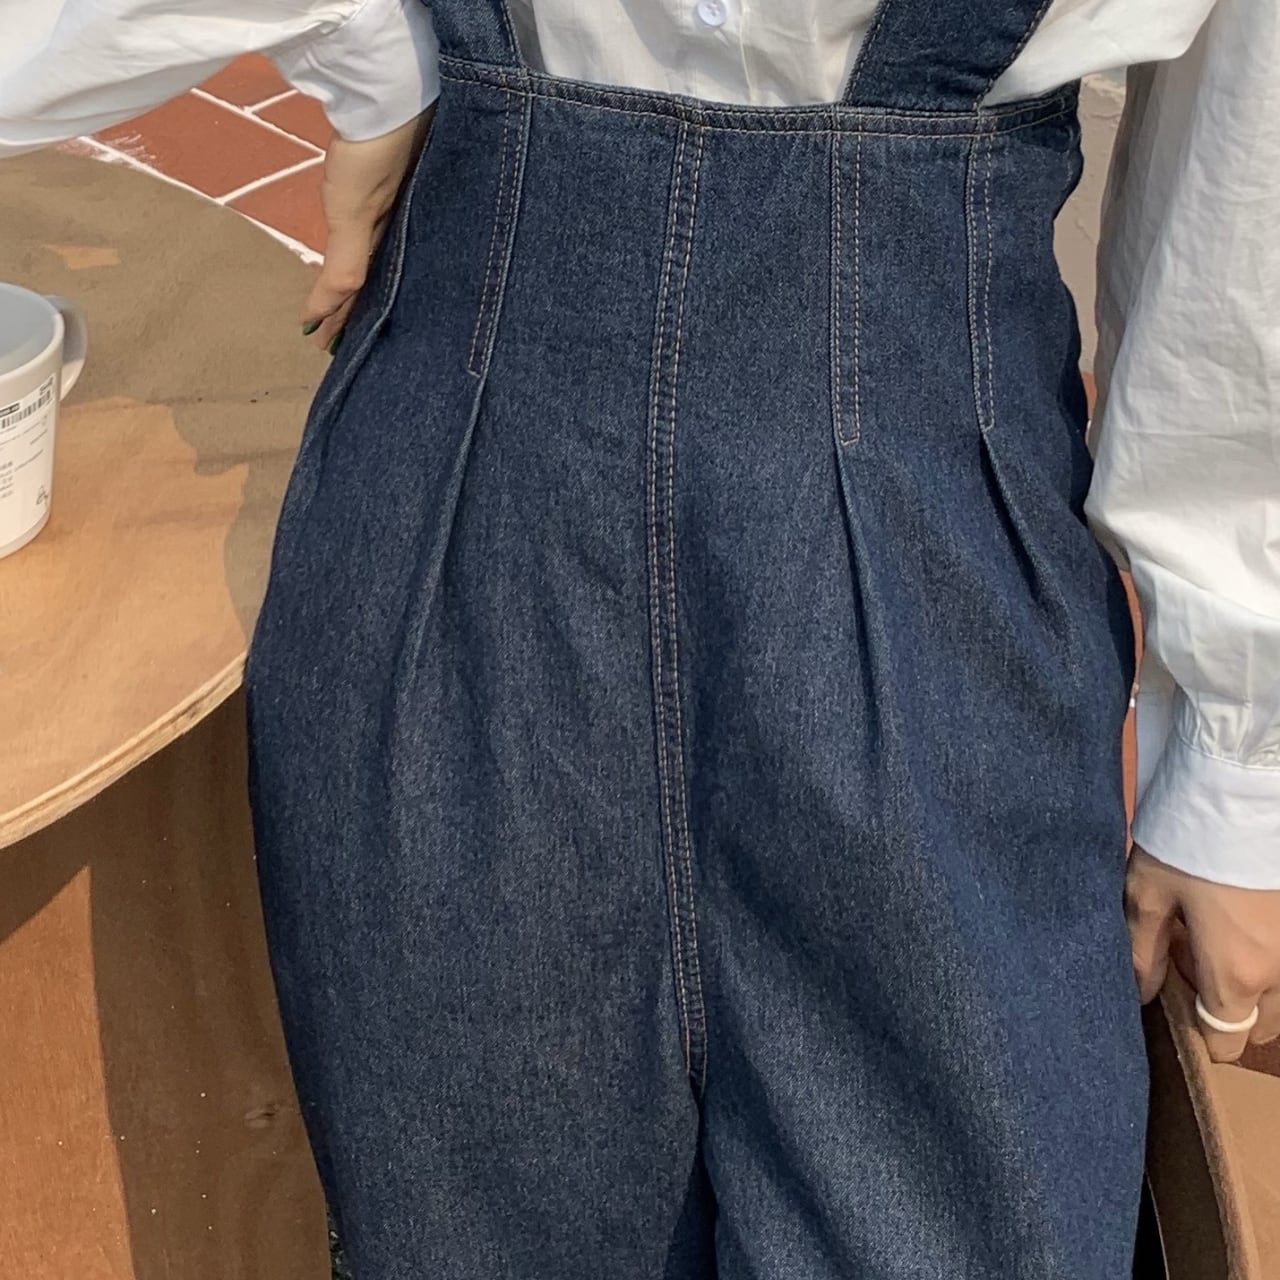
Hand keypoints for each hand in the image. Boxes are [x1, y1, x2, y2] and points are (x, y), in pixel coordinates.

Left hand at [302, 107, 434, 352]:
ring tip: (341, 300)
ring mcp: (391, 202)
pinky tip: (359, 242)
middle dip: (351, 307)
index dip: (342, 320)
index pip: (363, 292)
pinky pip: (372, 226)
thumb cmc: (374, 158)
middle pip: (369, 278)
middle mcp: (395, 227)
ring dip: (356, 279)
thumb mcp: (357, 218)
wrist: (390, 94)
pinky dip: (361, 244)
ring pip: (371, 254)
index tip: (323, 345)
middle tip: (328, 333)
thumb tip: (318, 317)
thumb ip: (344, 269)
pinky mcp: (384, 178)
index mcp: (391, 242)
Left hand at [1126, 843, 1279, 1060]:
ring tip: (1207, 937)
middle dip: (1225, 1011)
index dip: (1196, 1034)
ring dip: (1250, 987)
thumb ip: (1141, 952)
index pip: (1226, 1043)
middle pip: (1260, 1025)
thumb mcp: (1146, 895)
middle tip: (1185, 961)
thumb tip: (1141, 995)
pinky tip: (1232, 922)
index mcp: (1238, 975)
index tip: (1171, 1001)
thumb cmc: (1187, 843)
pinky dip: (1264, 959)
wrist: (1242, 787)